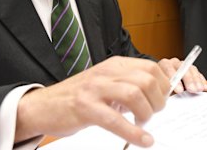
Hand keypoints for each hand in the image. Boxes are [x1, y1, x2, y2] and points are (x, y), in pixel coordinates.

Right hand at [15, 56, 169, 147]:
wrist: (43, 106)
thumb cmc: (77, 97)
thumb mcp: (106, 84)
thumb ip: (128, 86)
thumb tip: (157, 97)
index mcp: (115, 65)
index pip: (151, 68)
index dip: (163, 86)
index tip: (162, 100)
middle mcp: (107, 73)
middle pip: (147, 80)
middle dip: (158, 101)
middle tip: (152, 114)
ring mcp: (95, 89)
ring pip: (135, 94)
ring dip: (146, 114)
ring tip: (143, 125)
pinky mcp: (86, 107)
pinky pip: (116, 120)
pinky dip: (134, 133)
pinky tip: (143, 140)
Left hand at [157, 58, 206, 93]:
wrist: (162, 85)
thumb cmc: (161, 88)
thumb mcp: (161, 89)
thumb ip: (165, 90)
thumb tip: (169, 95)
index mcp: (163, 65)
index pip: (168, 69)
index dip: (175, 80)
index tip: (179, 91)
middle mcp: (174, 63)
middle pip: (183, 68)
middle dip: (188, 80)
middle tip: (192, 90)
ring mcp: (184, 65)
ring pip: (192, 70)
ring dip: (196, 81)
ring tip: (199, 90)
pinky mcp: (192, 71)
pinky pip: (199, 74)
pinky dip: (202, 81)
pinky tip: (204, 88)